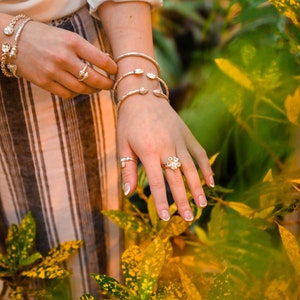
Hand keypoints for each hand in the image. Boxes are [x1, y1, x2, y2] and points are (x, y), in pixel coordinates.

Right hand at [13, 20, 116, 97]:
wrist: (12, 40)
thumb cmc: (45, 37)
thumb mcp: (66, 36)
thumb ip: (84, 50)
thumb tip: (106, 64)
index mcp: (72, 42)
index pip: (100, 59)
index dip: (112, 69)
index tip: (116, 71)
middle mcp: (64, 57)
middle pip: (94, 79)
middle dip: (106, 84)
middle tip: (111, 85)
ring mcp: (53, 71)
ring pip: (82, 89)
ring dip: (92, 90)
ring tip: (96, 87)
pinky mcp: (44, 82)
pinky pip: (67, 94)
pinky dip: (76, 93)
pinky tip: (78, 89)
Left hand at [117, 94, 213, 221]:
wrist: (143, 96)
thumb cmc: (129, 122)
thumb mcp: (122, 145)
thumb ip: (126, 170)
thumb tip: (128, 194)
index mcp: (148, 151)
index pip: (156, 182)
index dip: (160, 202)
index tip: (163, 219)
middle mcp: (166, 148)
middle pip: (177, 179)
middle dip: (182, 201)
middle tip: (188, 219)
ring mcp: (179, 141)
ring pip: (191, 168)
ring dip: (197, 188)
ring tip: (202, 205)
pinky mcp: (187, 135)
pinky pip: (199, 153)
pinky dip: (206, 167)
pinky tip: (211, 181)